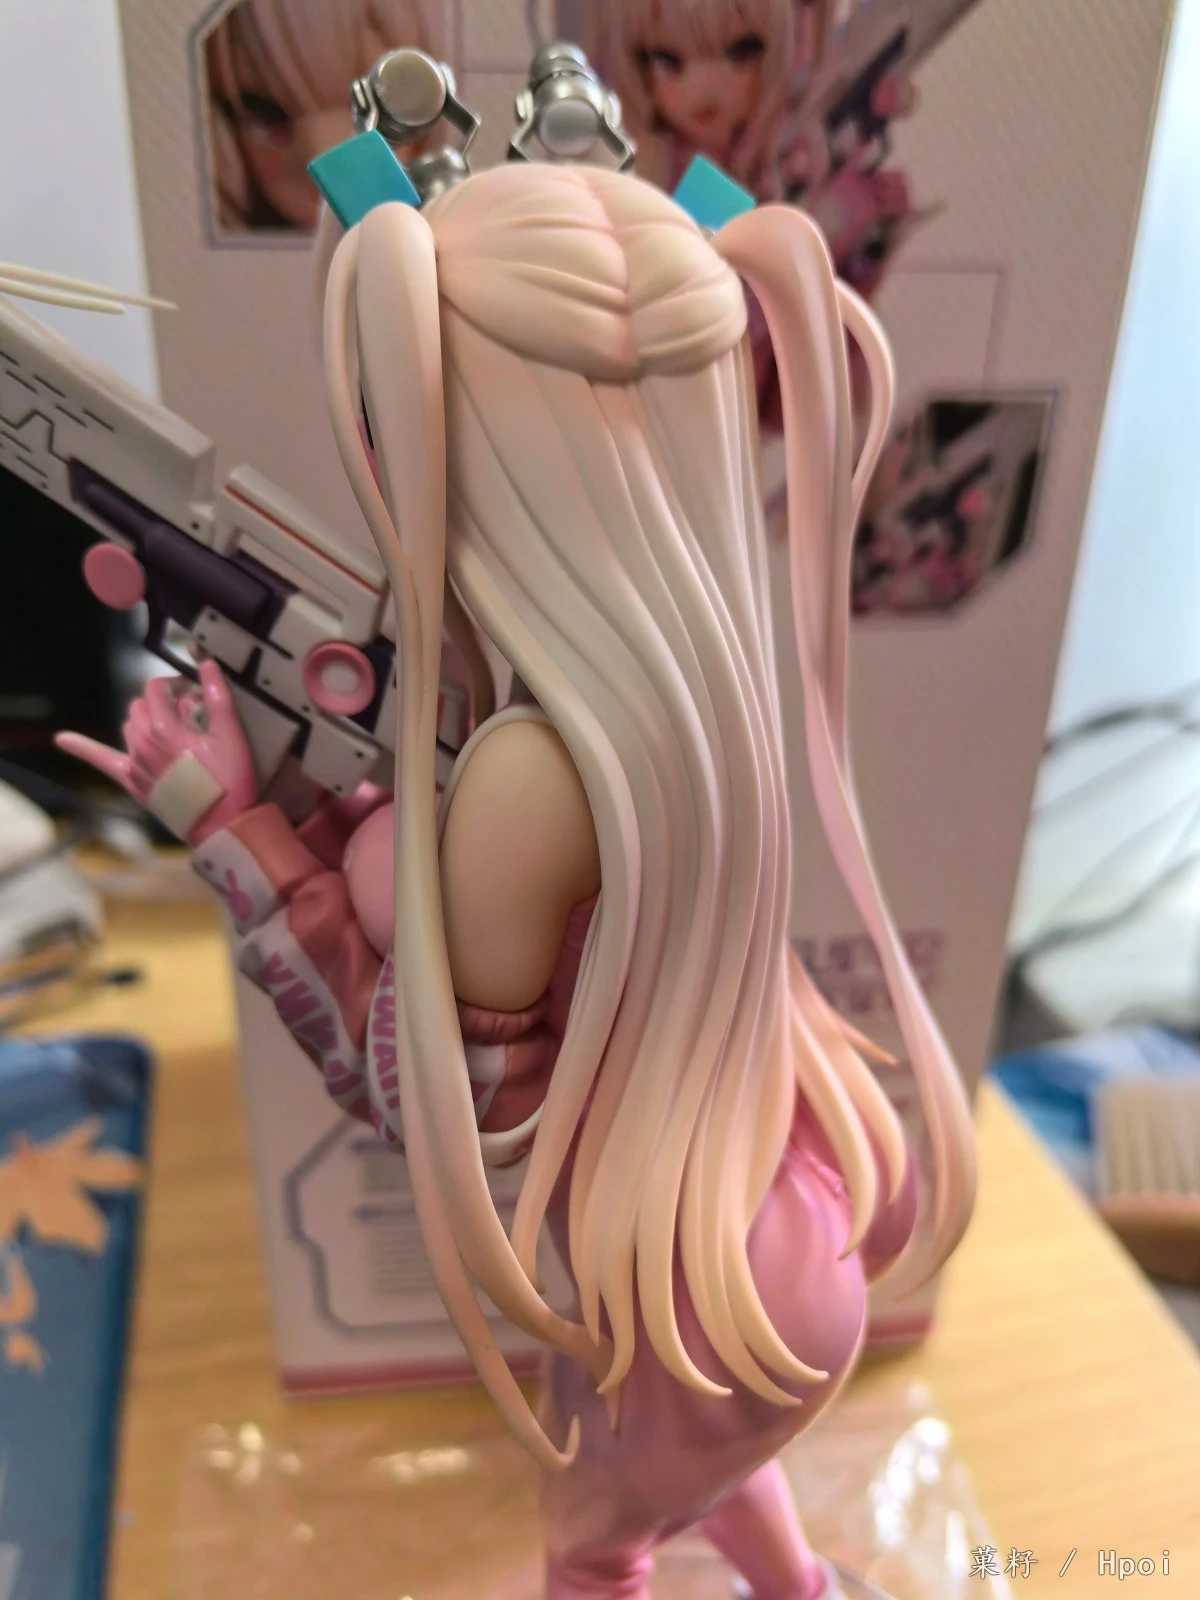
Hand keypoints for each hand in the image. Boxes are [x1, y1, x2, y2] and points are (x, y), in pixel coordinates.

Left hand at [57, 661, 258, 843]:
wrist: (221, 825)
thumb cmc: (230, 781)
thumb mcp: (232, 736)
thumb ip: (217, 696)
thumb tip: (205, 664)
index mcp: (164, 728)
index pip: (157, 689)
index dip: (175, 683)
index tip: (193, 690)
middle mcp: (143, 744)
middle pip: (140, 705)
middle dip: (160, 701)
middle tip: (187, 710)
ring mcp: (135, 764)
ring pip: (129, 726)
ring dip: (145, 719)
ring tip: (171, 729)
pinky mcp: (133, 783)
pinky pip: (102, 761)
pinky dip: (82, 747)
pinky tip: (61, 739)